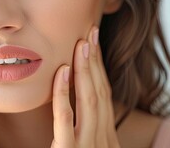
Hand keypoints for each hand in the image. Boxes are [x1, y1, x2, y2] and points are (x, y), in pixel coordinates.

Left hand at [51, 27, 120, 147]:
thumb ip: (87, 134)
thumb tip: (78, 113)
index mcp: (107, 138)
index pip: (105, 96)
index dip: (100, 68)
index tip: (94, 44)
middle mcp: (103, 139)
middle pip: (100, 93)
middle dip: (96, 61)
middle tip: (91, 33)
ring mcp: (87, 145)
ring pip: (88, 101)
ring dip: (85, 69)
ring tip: (81, 44)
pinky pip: (65, 119)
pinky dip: (63, 94)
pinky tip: (62, 72)